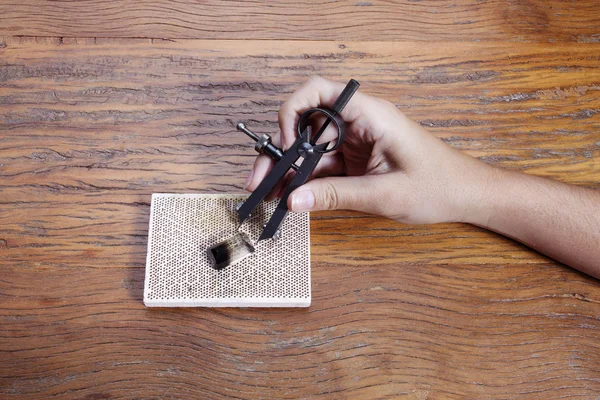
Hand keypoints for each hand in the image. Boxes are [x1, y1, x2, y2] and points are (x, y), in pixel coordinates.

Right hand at [244, 76, 492, 223]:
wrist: (467, 196)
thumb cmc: (439, 186)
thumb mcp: (384, 195)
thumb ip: (337, 196)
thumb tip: (294, 199)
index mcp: (371, 115)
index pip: (320, 91)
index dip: (293, 110)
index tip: (284, 142)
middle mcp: (359, 123)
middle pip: (307, 125)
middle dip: (281, 151)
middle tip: (260, 178)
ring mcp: (357, 142)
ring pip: (311, 149)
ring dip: (290, 170)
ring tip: (268, 193)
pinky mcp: (357, 160)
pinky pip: (324, 166)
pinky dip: (306, 181)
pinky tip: (290, 196)